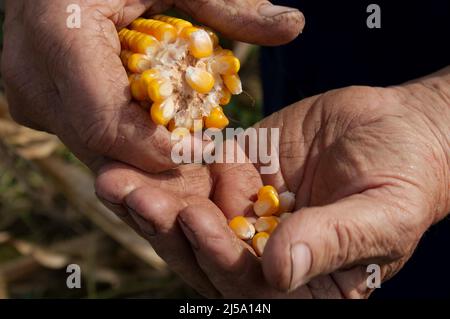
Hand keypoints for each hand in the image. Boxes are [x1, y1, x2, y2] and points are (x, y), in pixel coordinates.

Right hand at [1, 0, 303, 171]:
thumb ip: (230, 5)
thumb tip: (295, 25)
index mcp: (58, 37)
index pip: (106, 125)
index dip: (158, 150)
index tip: (205, 151)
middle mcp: (32, 78)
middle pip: (101, 146)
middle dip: (154, 156)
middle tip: (202, 150)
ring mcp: (30, 96)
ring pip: (93, 147)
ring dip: (140, 148)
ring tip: (180, 135)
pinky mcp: (38, 103)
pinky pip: (86, 134)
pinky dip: (124, 134)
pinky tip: (153, 121)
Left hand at [96, 75, 448, 297]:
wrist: (398, 128)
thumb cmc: (405, 178)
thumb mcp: (381, 216)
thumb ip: (331, 244)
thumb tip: (279, 273)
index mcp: (295, 277)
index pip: (245, 280)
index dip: (218, 253)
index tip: (194, 219)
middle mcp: (260, 248)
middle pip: (202, 247)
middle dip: (164, 224)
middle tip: (127, 194)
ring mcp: (245, 208)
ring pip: (189, 210)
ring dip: (152, 195)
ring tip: (114, 177)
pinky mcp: (236, 170)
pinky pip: (198, 171)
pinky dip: (170, 164)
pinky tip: (138, 151)